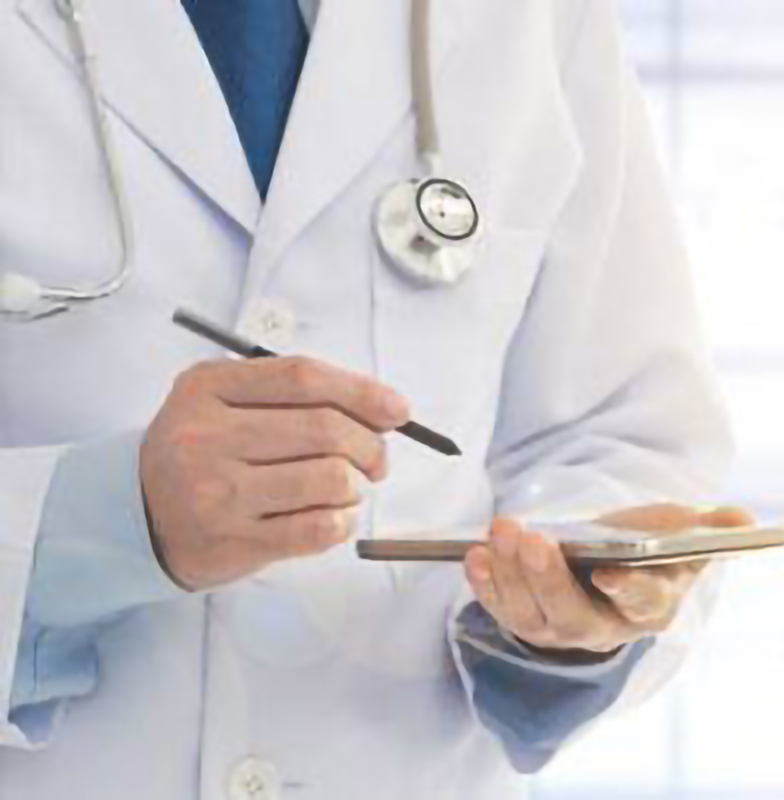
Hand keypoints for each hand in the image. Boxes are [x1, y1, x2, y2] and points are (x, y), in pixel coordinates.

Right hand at [140, 357, 409, 590]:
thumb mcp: (222, 399)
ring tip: (348, 488)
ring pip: (329, 479)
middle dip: (371, 445)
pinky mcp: (233, 542)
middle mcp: (208, 437)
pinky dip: (344, 522)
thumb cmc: (199, 449)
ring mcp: (218, 493)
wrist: (137, 514)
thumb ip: (290, 393)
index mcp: (208, 389)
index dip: (362, 391)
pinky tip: (337, 516)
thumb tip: (381, 409)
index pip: (304, 378)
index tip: (398, 410)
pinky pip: (316, 530)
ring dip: (357, 485)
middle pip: (325, 429)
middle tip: (377, 459)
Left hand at [464, 504, 753, 654]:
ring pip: (528, 611)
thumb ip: (704, 529)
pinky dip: (483, 583)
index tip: (608, 570)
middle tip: (531, 539)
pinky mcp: (521, 617)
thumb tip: (739, 519)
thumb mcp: (678, 539)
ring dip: (509, 572)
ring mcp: (555, 627)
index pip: (639, 603)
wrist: (604, 570)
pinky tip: (474, 556)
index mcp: (646, 606)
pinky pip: (498, 606)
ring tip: (500, 532)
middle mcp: (599, 627)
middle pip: (571, 613)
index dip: (626, 588)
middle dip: (548, 577)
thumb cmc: (643, 553)